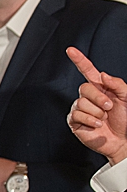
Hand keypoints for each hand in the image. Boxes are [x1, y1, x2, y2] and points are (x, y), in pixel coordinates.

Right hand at [66, 46, 126, 165]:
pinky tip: (97, 124)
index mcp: (101, 88)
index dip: (79, 60)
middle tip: (109, 107)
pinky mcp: (75, 121)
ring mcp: (81, 109)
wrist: (123, 140)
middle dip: (99, 98)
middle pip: (84, 88)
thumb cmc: (126, 120)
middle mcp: (89, 97)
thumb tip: (102, 75)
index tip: (71, 50)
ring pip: (81, 103)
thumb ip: (117, 84)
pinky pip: (77, 115)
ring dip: (97, 112)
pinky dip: (90, 120)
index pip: (88, 71)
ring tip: (103, 119)